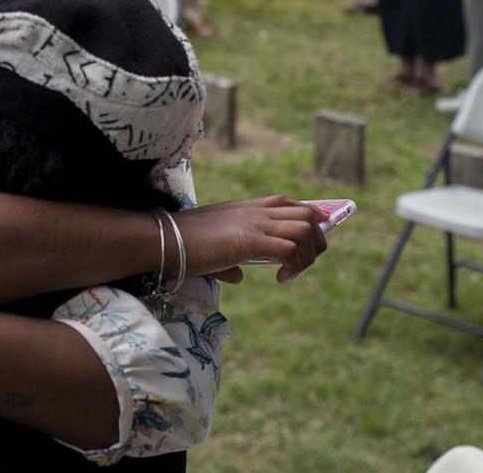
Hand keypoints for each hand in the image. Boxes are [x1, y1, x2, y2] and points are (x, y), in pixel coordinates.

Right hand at [175, 196, 328, 283]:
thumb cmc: (182, 244)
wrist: (165, 239)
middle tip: (304, 263)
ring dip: (308, 255)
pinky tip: (281, 278)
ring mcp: (255, 224)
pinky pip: (289, 250)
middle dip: (317, 240)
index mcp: (246, 208)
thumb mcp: (211, 250)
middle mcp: (256, 212)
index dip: (310, 216)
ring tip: (292, 272)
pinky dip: (294, 266)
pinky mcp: (250, 242)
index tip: (314, 235)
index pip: (289, 203)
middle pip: (307, 215)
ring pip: (305, 229)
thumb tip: (239, 276)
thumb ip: (228, 262)